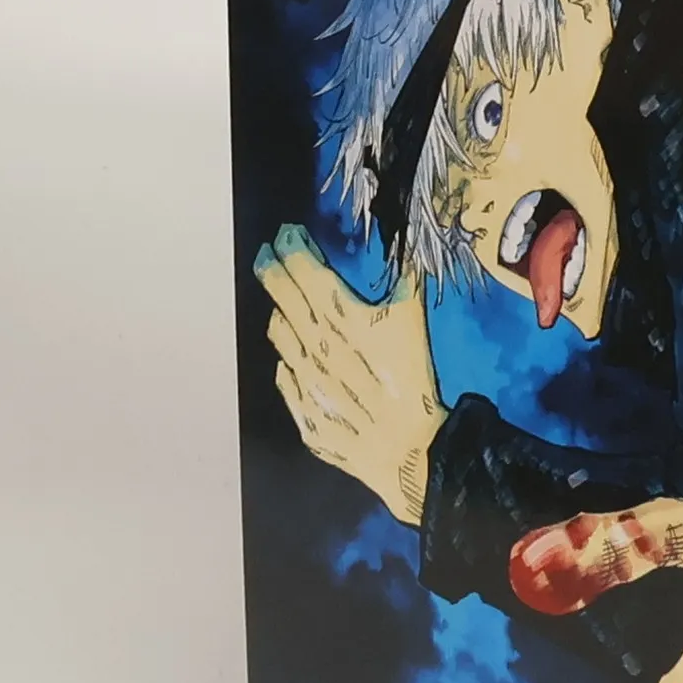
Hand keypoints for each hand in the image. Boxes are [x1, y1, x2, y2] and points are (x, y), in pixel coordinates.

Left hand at [255, 223, 445, 526]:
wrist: (408, 447)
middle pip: (279, 294)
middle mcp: (309, 341)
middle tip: (269, 255)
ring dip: (281, 313)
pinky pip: (286, 376)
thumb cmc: (413, 380)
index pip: (299, 266)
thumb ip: (407, 277)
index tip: (288, 235)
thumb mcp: (413, 319)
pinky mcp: (302, 410)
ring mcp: (301, 378)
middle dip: (272, 268)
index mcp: (335, 312)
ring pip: (279, 334)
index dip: (291, 245)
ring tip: (285, 305)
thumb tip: (409, 240)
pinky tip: (298, 359)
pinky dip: (289, 360)